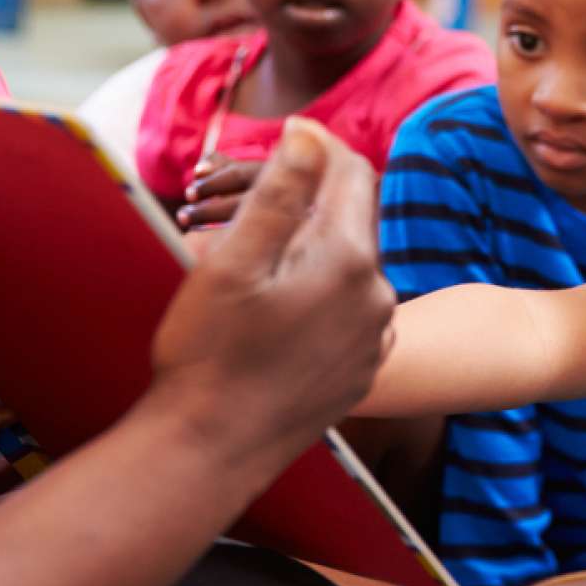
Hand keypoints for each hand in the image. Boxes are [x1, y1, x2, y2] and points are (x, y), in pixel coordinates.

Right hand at [150, 118, 395, 455]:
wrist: (209, 451)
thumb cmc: (209, 356)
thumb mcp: (233, 261)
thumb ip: (279, 191)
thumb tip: (309, 134)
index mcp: (347, 259)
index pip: (352, 171)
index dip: (319, 145)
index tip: (286, 136)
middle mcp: (376, 296)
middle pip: (352, 219)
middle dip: (310, 202)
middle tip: (253, 205)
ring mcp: (373, 338)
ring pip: (350, 267)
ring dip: (313, 252)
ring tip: (256, 267)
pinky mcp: (361, 370)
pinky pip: (349, 312)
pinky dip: (320, 296)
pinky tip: (276, 314)